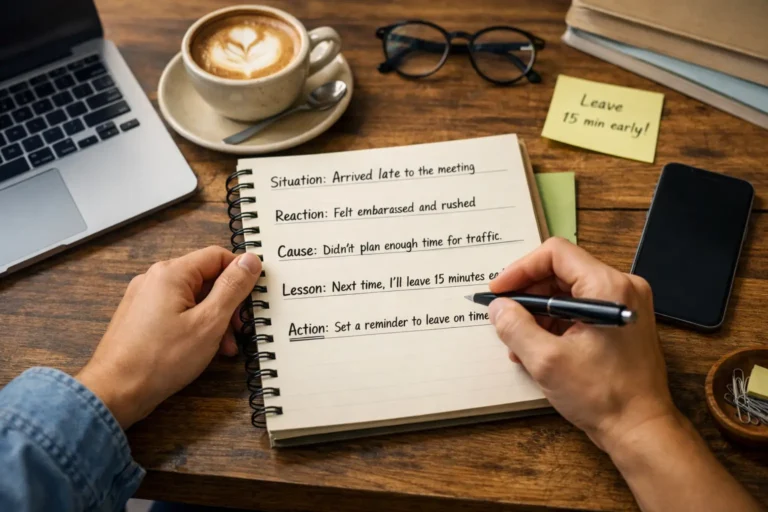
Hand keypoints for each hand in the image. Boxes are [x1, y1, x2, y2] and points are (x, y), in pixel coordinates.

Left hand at [76, 246, 261, 428]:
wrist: (115, 392)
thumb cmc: (160, 360)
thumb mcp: (209, 322)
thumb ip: (232, 288)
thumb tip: (251, 260)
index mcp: (171, 273)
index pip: (218, 256)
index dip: (241, 275)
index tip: (254, 297)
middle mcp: (154, 279)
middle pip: (205, 278)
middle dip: (228, 303)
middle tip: (240, 330)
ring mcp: (144, 297)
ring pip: (192, 297)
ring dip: (214, 318)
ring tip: (224, 346)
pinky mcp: (140, 317)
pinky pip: (176, 311)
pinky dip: (195, 325)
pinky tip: (202, 348)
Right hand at [488, 237, 674, 453]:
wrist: (640, 429)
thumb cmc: (605, 396)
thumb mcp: (547, 361)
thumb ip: (516, 327)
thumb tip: (498, 308)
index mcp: (608, 288)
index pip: (556, 254)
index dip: (521, 269)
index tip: (500, 291)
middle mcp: (621, 288)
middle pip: (561, 271)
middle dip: (528, 294)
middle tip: (503, 315)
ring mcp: (624, 305)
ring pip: (568, 292)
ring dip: (539, 312)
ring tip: (518, 341)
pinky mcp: (621, 322)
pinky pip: (580, 309)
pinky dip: (556, 323)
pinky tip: (537, 348)